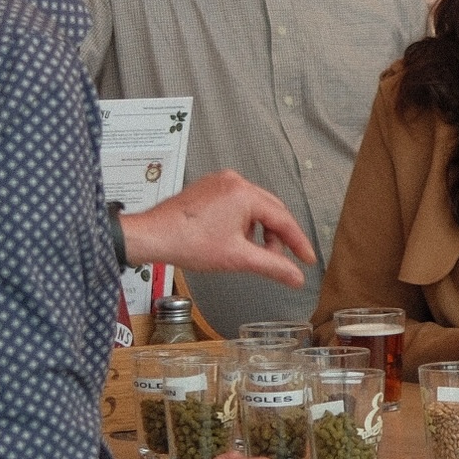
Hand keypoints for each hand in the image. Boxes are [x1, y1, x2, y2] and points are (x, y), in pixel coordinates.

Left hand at [119, 170, 314, 287]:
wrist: (151, 236)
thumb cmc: (186, 242)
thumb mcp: (237, 258)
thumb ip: (273, 266)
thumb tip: (295, 276)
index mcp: (244, 193)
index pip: (283, 219)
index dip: (298, 242)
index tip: (307, 258)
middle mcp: (234, 181)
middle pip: (270, 211)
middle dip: (276, 238)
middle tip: (279, 260)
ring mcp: (220, 182)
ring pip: (253, 208)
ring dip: (258, 231)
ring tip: (248, 252)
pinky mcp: (209, 188)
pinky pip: (237, 203)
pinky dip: (242, 222)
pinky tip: (234, 240)